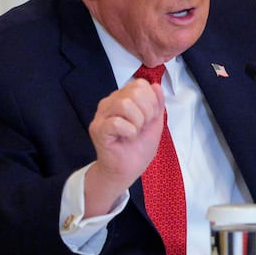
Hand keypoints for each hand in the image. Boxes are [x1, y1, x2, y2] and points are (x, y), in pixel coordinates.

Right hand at [83, 79, 163, 216]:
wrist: (127, 170)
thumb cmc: (139, 147)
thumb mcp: (155, 122)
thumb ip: (157, 103)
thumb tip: (156, 85)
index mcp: (124, 97)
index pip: (140, 84)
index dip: (151, 101)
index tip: (149, 118)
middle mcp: (110, 102)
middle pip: (134, 91)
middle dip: (146, 111)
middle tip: (142, 126)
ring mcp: (102, 115)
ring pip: (125, 104)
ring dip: (137, 122)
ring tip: (134, 132)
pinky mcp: (98, 129)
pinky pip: (116, 122)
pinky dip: (129, 131)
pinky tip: (127, 137)